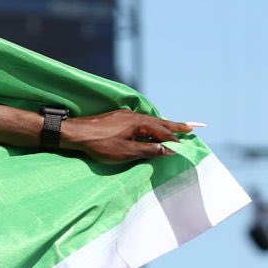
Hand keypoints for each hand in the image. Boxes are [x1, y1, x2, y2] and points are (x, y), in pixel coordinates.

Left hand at [60, 110, 196, 163]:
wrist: (76, 133)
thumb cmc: (100, 144)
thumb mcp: (126, 152)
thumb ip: (148, 150)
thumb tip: (168, 150)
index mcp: (140, 122)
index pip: (163, 132)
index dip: (174, 140)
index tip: (185, 147)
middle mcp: (135, 115)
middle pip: (160, 122)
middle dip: (175, 126)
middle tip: (192, 127)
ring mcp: (126, 115)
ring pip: (150, 120)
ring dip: (163, 125)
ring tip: (175, 128)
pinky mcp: (118, 118)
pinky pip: (141, 120)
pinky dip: (151, 125)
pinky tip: (151, 128)